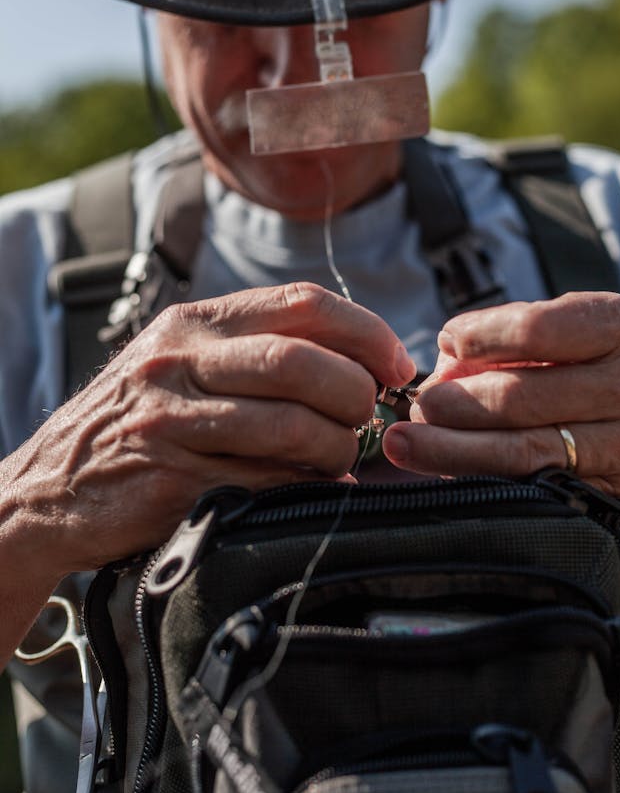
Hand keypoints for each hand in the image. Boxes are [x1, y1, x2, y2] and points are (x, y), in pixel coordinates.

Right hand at [3, 282, 414, 576]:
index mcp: (195, 323)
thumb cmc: (137, 423)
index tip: (397, 365)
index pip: (303, 303)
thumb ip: (256, 351)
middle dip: (355, 393)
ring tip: (340, 458)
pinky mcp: (170, 480)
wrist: (48, 488)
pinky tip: (312, 489)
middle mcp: (179, 362)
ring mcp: (171, 421)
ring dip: (336, 447)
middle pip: (301, 362)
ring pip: (289, 426)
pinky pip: (264, 482)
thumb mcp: (182, 363)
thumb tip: (360, 366)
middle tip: (368, 418)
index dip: (367, 332)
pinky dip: (304, 488)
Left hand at [383, 291, 619, 527]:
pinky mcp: (615, 492)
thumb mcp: (592, 332)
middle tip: (414, 405)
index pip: (537, 328)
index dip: (481, 336)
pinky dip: (483, 479)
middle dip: (452, 402)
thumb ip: (523, 333)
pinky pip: (535, 486)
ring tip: (404, 442)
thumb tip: (446, 353)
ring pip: (522, 451)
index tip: (445, 341)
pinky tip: (446, 471)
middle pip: (519, 398)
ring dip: (451, 449)